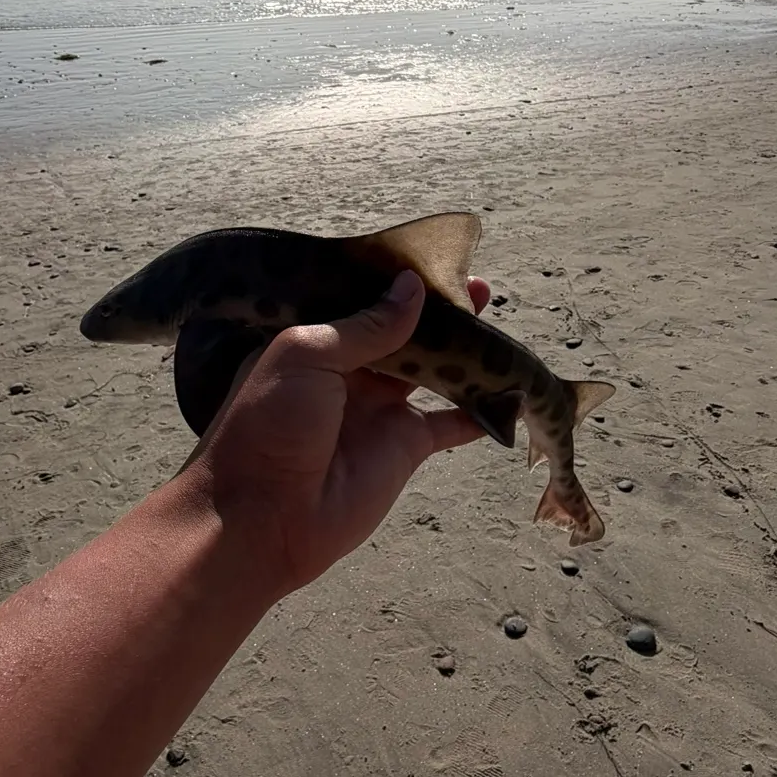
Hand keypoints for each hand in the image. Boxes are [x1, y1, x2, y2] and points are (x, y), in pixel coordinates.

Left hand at [180, 270, 490, 594]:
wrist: (264, 517)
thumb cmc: (269, 427)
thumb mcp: (308, 355)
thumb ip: (365, 325)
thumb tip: (412, 289)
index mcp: (314, 345)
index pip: (362, 304)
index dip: (395, 284)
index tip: (433, 259)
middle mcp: (348, 374)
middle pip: (403, 334)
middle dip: (438, 311)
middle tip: (478, 285)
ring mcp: (379, 411)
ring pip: (433, 373)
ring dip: (463, 351)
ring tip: (496, 320)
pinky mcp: (405, 449)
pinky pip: (452, 423)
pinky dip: (482, 410)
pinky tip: (512, 389)